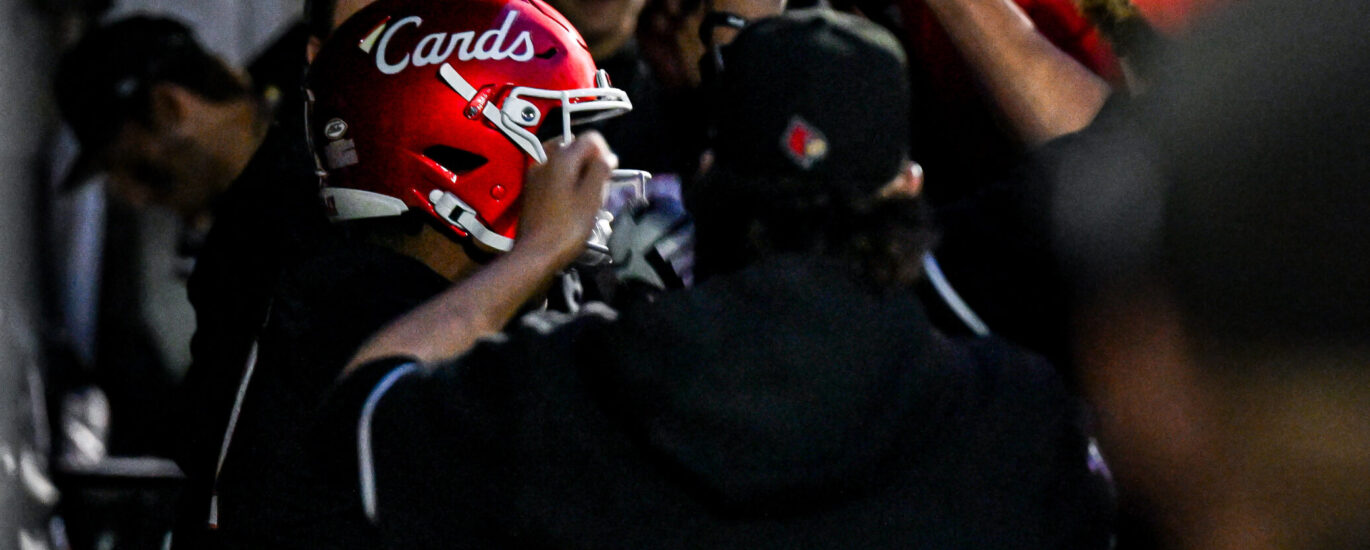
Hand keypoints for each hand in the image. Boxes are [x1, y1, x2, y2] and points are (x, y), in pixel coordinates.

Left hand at [516, 131, 617, 264]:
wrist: (535, 254)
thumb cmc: (567, 228)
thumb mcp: (591, 198)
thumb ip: (601, 171)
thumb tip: (608, 156)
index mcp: (562, 158)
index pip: (590, 138)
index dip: (604, 152)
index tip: (608, 175)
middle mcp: (545, 159)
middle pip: (575, 147)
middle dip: (591, 162)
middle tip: (599, 187)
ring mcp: (535, 174)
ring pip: (563, 161)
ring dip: (578, 172)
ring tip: (586, 195)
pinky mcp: (531, 189)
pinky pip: (552, 174)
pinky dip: (565, 180)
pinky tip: (570, 201)